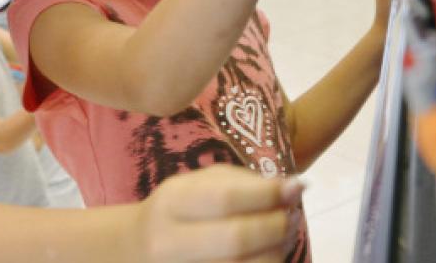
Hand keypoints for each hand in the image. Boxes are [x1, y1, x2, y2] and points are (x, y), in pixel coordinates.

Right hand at [132, 165, 303, 261]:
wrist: (139, 250)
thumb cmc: (181, 210)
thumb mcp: (199, 184)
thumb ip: (244, 183)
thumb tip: (294, 188)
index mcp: (172, 204)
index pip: (226, 199)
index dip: (268, 194)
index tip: (296, 186)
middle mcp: (169, 243)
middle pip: (237, 239)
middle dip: (276, 226)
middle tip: (291, 216)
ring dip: (277, 251)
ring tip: (282, 236)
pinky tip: (268, 254)